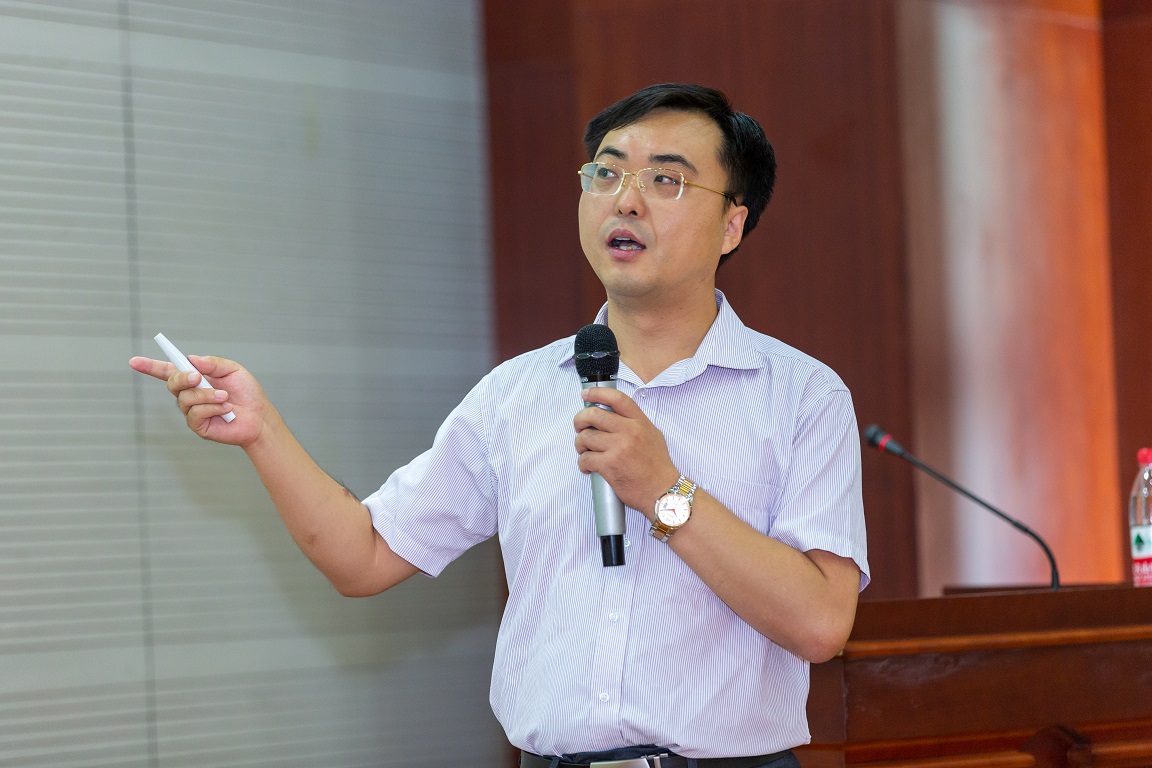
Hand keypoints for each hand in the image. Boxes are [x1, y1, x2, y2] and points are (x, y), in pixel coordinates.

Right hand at [128, 354, 270, 446]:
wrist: (259, 417)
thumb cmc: (247, 393)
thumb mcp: (232, 371)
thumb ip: (212, 364)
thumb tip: (191, 360)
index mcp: (195, 378)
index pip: (167, 371)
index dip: (149, 366)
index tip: (133, 361)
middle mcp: (189, 394)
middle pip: (172, 383)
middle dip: (182, 378)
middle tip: (197, 377)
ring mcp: (192, 411)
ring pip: (186, 399)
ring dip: (207, 395)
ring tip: (225, 397)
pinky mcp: (198, 425)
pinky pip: (196, 413)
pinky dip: (212, 408)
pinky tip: (226, 410)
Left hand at [573, 387, 679, 512]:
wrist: (662, 492)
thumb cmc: (657, 467)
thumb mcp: (653, 435)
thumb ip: (635, 423)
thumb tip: (613, 415)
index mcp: (640, 422)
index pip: (617, 399)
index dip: (597, 393)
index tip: (586, 394)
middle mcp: (629, 432)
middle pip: (594, 414)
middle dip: (580, 419)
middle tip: (579, 426)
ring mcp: (618, 448)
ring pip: (586, 437)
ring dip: (580, 444)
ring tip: (584, 450)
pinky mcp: (609, 465)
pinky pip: (586, 458)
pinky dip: (583, 462)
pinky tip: (588, 466)